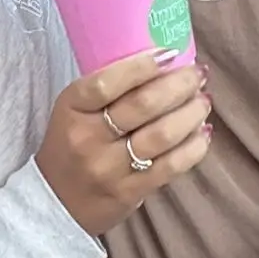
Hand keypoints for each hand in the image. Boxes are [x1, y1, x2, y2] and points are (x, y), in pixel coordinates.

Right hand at [37, 49, 210, 234]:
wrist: (55, 203)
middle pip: (143, 105)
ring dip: (191, 113)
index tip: (170, 53)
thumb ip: (109, 90)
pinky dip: (194, 146)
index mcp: (72, 108)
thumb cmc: (71, 145)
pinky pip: (171, 165)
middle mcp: (89, 138)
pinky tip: (203, 132)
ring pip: (162, 134)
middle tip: (198, 74)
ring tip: (203, 101)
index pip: (107, 82)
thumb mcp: (74, 111)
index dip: (143, 66)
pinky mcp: (129, 191)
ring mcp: (109, 168)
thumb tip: (164, 62)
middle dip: (179, 85)